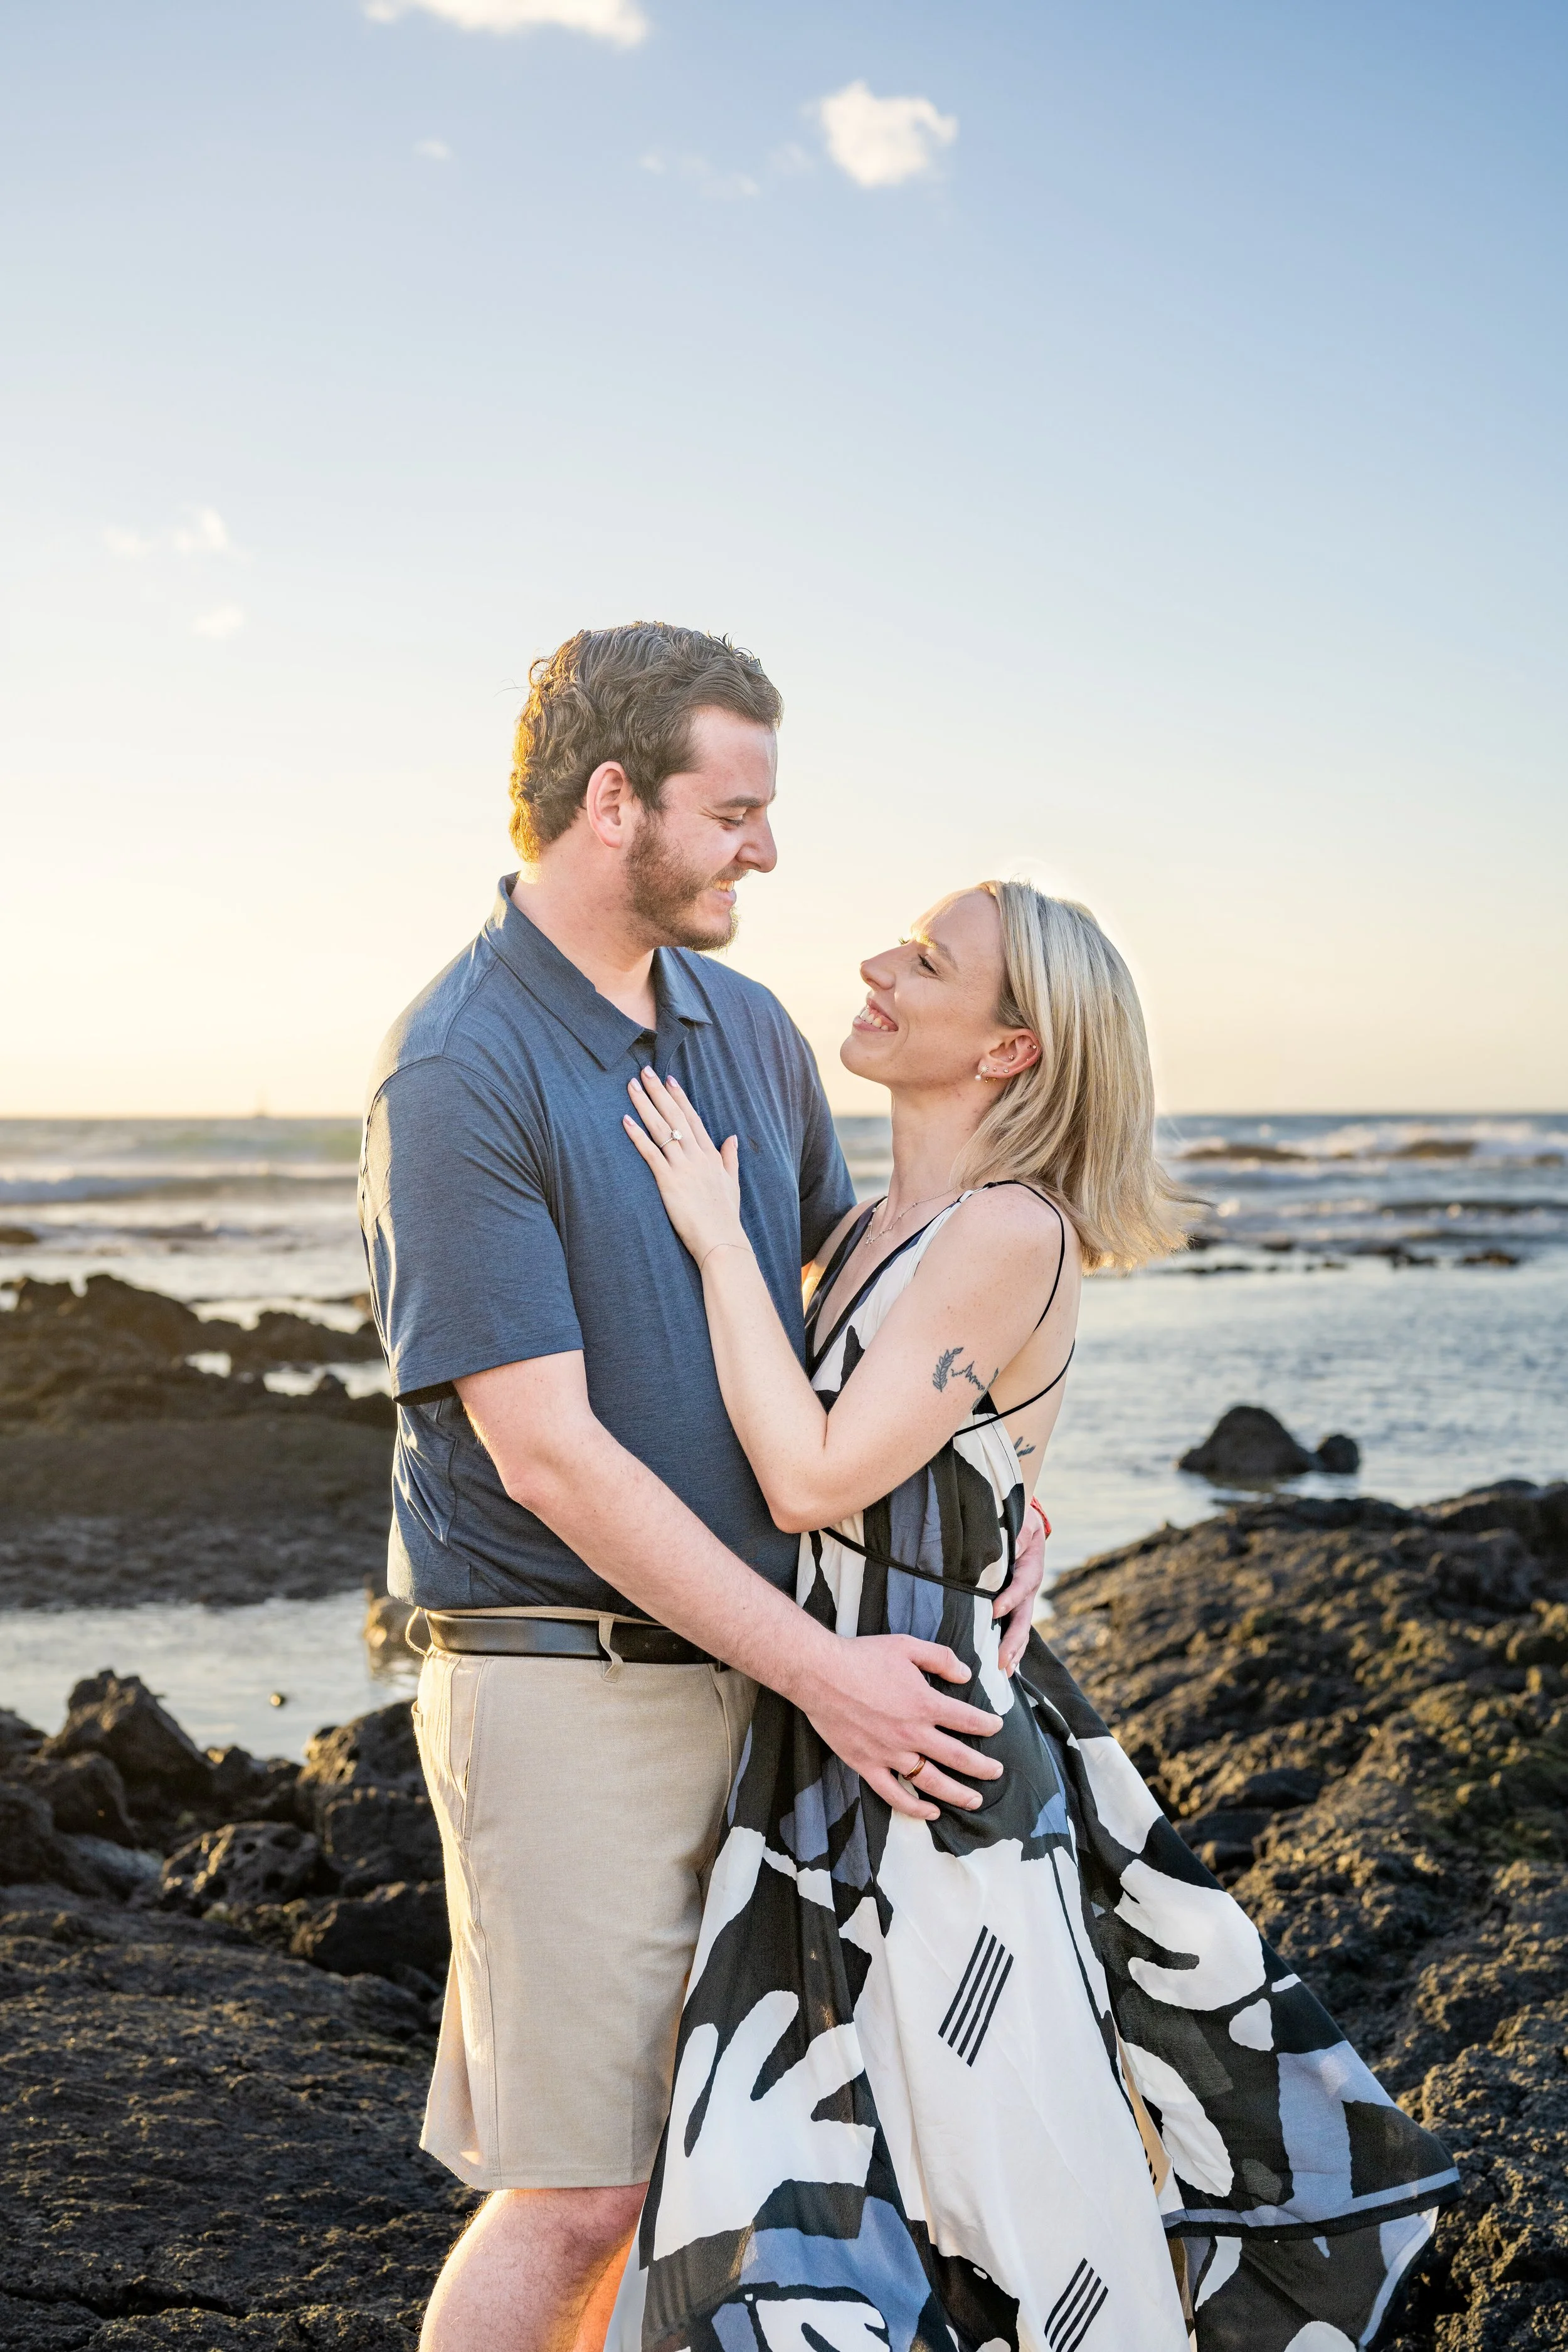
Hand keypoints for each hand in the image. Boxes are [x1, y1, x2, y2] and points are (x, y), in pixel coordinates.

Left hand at [623, 1070, 747, 1266]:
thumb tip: (732, 1138)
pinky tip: (625, 1120)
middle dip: (659, 1092)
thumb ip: (730, 1158)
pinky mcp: (668, 1181)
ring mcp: (682, 1167)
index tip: (669, 1079)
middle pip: (674, 1117)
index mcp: (711, 1155)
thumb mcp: (732, 1182)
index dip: (679, 1097)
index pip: (692, 1118)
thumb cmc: (725, 1214)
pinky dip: (637, 1136)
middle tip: (645, 1071)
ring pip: (661, 1129)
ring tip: (631, 1087)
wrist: (721, 1239)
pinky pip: (650, 1153)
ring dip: (645, 1105)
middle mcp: (697, 1155)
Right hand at [792, 1632, 1003, 1822]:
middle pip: (958, 1757)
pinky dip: (915, 1808)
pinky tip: (931, 1812)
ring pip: (932, 1782)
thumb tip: (966, 1674)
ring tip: (975, 1800)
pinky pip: (895, 1794)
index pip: (968, 1720)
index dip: (987, 1725)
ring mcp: (889, 1754)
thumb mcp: (907, 1645)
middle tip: (997, 1773)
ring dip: (958, 1794)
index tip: (997, 1727)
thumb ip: (940, 1658)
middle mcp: (912, 1733)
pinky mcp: (867, 1765)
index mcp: (925, 1703)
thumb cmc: (862, 1656)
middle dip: (983, 1767)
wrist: (819, 1673)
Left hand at [992, 1498, 1048, 1675]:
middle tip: (1001, 1662)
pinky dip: (1012, 1648)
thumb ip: (1018, 1535)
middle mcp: (1030, 1589)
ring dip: (1014, 1651)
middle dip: (1013, 1642)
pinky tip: (1004, 1667)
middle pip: (1023, 1619)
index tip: (994, 1611)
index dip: (1009, 1599)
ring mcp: (1025, 1600)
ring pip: (1021, 1629)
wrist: (1028, 1526)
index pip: (1020, 1587)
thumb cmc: (1020, 1523)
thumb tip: (1011, 1546)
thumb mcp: (1022, 1523)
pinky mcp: (1018, 1604)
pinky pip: (1016, 1628)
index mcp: (1030, 1569)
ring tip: (1004, 1672)